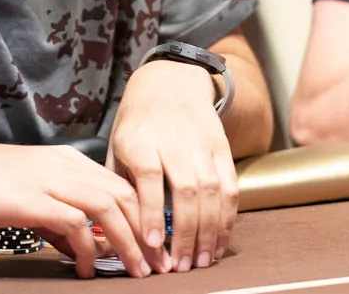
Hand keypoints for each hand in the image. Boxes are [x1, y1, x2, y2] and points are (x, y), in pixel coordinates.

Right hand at [0, 134, 154, 278]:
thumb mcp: (27, 192)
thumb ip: (55, 216)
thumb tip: (79, 247)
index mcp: (67, 161)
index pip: (120, 185)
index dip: (142, 217)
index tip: (153, 246)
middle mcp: (65, 165)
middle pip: (123, 195)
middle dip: (145, 233)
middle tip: (157, 265)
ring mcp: (49, 179)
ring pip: (107, 207)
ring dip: (127, 242)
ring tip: (135, 270)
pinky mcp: (32, 198)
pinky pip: (75, 224)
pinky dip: (87, 249)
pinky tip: (85, 269)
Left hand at [108, 60, 236, 273]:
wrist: (170, 83)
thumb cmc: (137, 122)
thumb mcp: (118, 144)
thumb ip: (120, 182)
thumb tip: (118, 227)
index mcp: (141, 140)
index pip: (149, 178)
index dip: (151, 212)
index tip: (153, 244)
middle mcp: (174, 141)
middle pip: (186, 190)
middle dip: (186, 232)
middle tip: (181, 266)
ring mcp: (201, 144)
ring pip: (212, 191)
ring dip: (210, 231)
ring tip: (202, 261)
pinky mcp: (222, 148)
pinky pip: (230, 186)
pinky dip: (227, 217)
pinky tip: (220, 241)